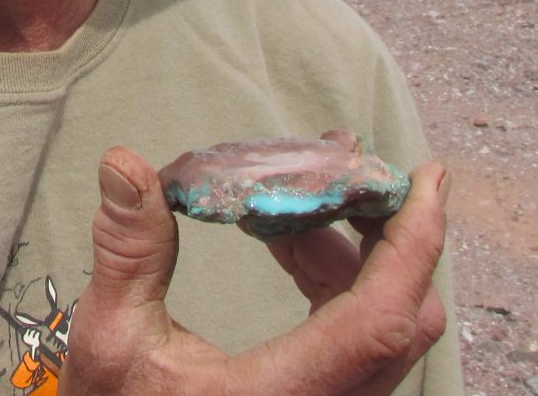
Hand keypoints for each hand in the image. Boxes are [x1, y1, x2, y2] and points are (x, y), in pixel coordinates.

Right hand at [59, 148, 447, 395]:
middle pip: (404, 318)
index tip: (426, 180)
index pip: (380, 318)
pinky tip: (290, 245)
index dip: (414, 245)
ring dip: (356, 254)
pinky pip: (363, 338)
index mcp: (285, 394)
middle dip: (390, 233)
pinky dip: (340, 283)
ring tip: (298, 203)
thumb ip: (128, 251)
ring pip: (387, 326)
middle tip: (354, 173)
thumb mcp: (111, 339)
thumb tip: (124, 163)